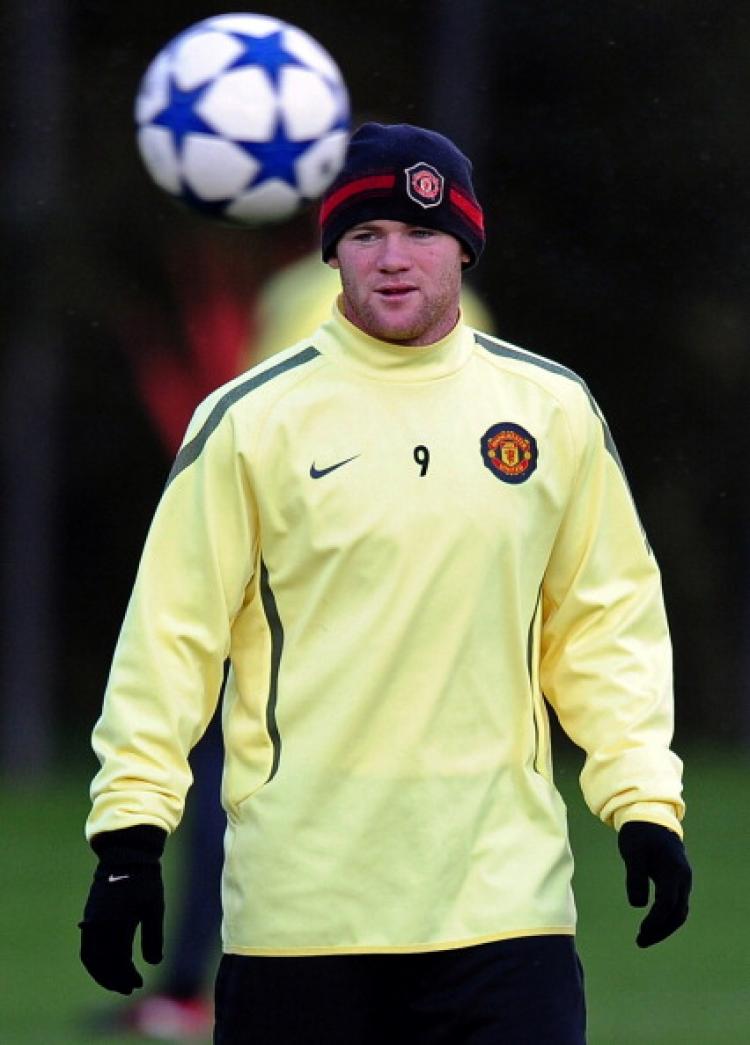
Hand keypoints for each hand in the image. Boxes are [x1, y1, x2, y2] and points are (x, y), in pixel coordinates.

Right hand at [79, 825, 166, 993]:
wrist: (125, 855)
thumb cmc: (145, 880)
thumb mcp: (154, 907)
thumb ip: (153, 936)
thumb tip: (154, 963)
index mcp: (117, 924)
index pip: (118, 961)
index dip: (127, 977)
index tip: (138, 984)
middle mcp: (99, 926)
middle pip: (101, 964)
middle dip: (114, 980)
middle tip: (129, 988)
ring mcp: (91, 921)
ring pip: (90, 958)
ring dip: (102, 973)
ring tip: (117, 981)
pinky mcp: (89, 916)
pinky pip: (86, 947)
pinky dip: (94, 961)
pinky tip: (107, 964)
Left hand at [617, 820, 691, 947]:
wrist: (650, 818)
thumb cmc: (639, 834)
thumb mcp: (633, 852)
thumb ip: (635, 877)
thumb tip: (638, 906)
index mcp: (673, 870)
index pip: (667, 903)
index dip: (655, 920)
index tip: (641, 932)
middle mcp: (683, 878)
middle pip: (678, 913)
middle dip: (660, 930)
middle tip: (640, 942)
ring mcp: (682, 880)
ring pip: (679, 912)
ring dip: (663, 927)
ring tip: (643, 938)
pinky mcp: (676, 881)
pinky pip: (675, 905)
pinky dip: (664, 918)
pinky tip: (649, 925)